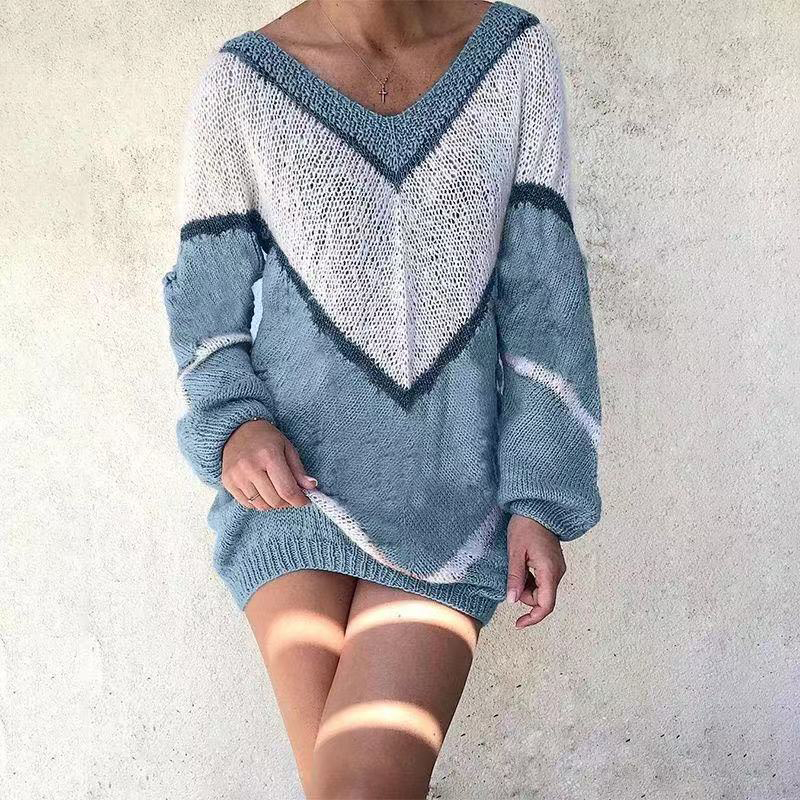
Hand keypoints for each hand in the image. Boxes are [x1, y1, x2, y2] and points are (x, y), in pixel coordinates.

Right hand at [221, 419, 317, 510]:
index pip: (287, 489)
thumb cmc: (265, 438)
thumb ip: (298, 470)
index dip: (299, 500)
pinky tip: (263, 492)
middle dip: (288, 503)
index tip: (305, 501)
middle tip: (292, 497)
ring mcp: (237, 476)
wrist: (236, 430)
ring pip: (261, 506)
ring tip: (277, 493)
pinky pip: (247, 504)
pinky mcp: (228, 482)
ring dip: (273, 504)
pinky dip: (259, 503)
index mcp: (269, 456)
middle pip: (275, 501)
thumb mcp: (287, 448)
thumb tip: (311, 487)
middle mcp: (250, 467)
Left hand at [506, 514, 566, 628]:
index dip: (533, 618)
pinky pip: (543, 581)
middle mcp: (558, 572)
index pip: (546, 605)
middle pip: (542, 599)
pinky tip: (523, 566)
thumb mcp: (515, 552)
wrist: (536, 508)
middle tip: (512, 577)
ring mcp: (558, 568)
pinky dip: (531, 580)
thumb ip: (515, 577)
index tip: (518, 623)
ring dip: (527, 587)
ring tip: (517, 566)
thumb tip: (512, 601)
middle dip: (525, 596)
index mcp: (549, 571)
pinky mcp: (554, 564)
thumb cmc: (525, 526)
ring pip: (542, 591)